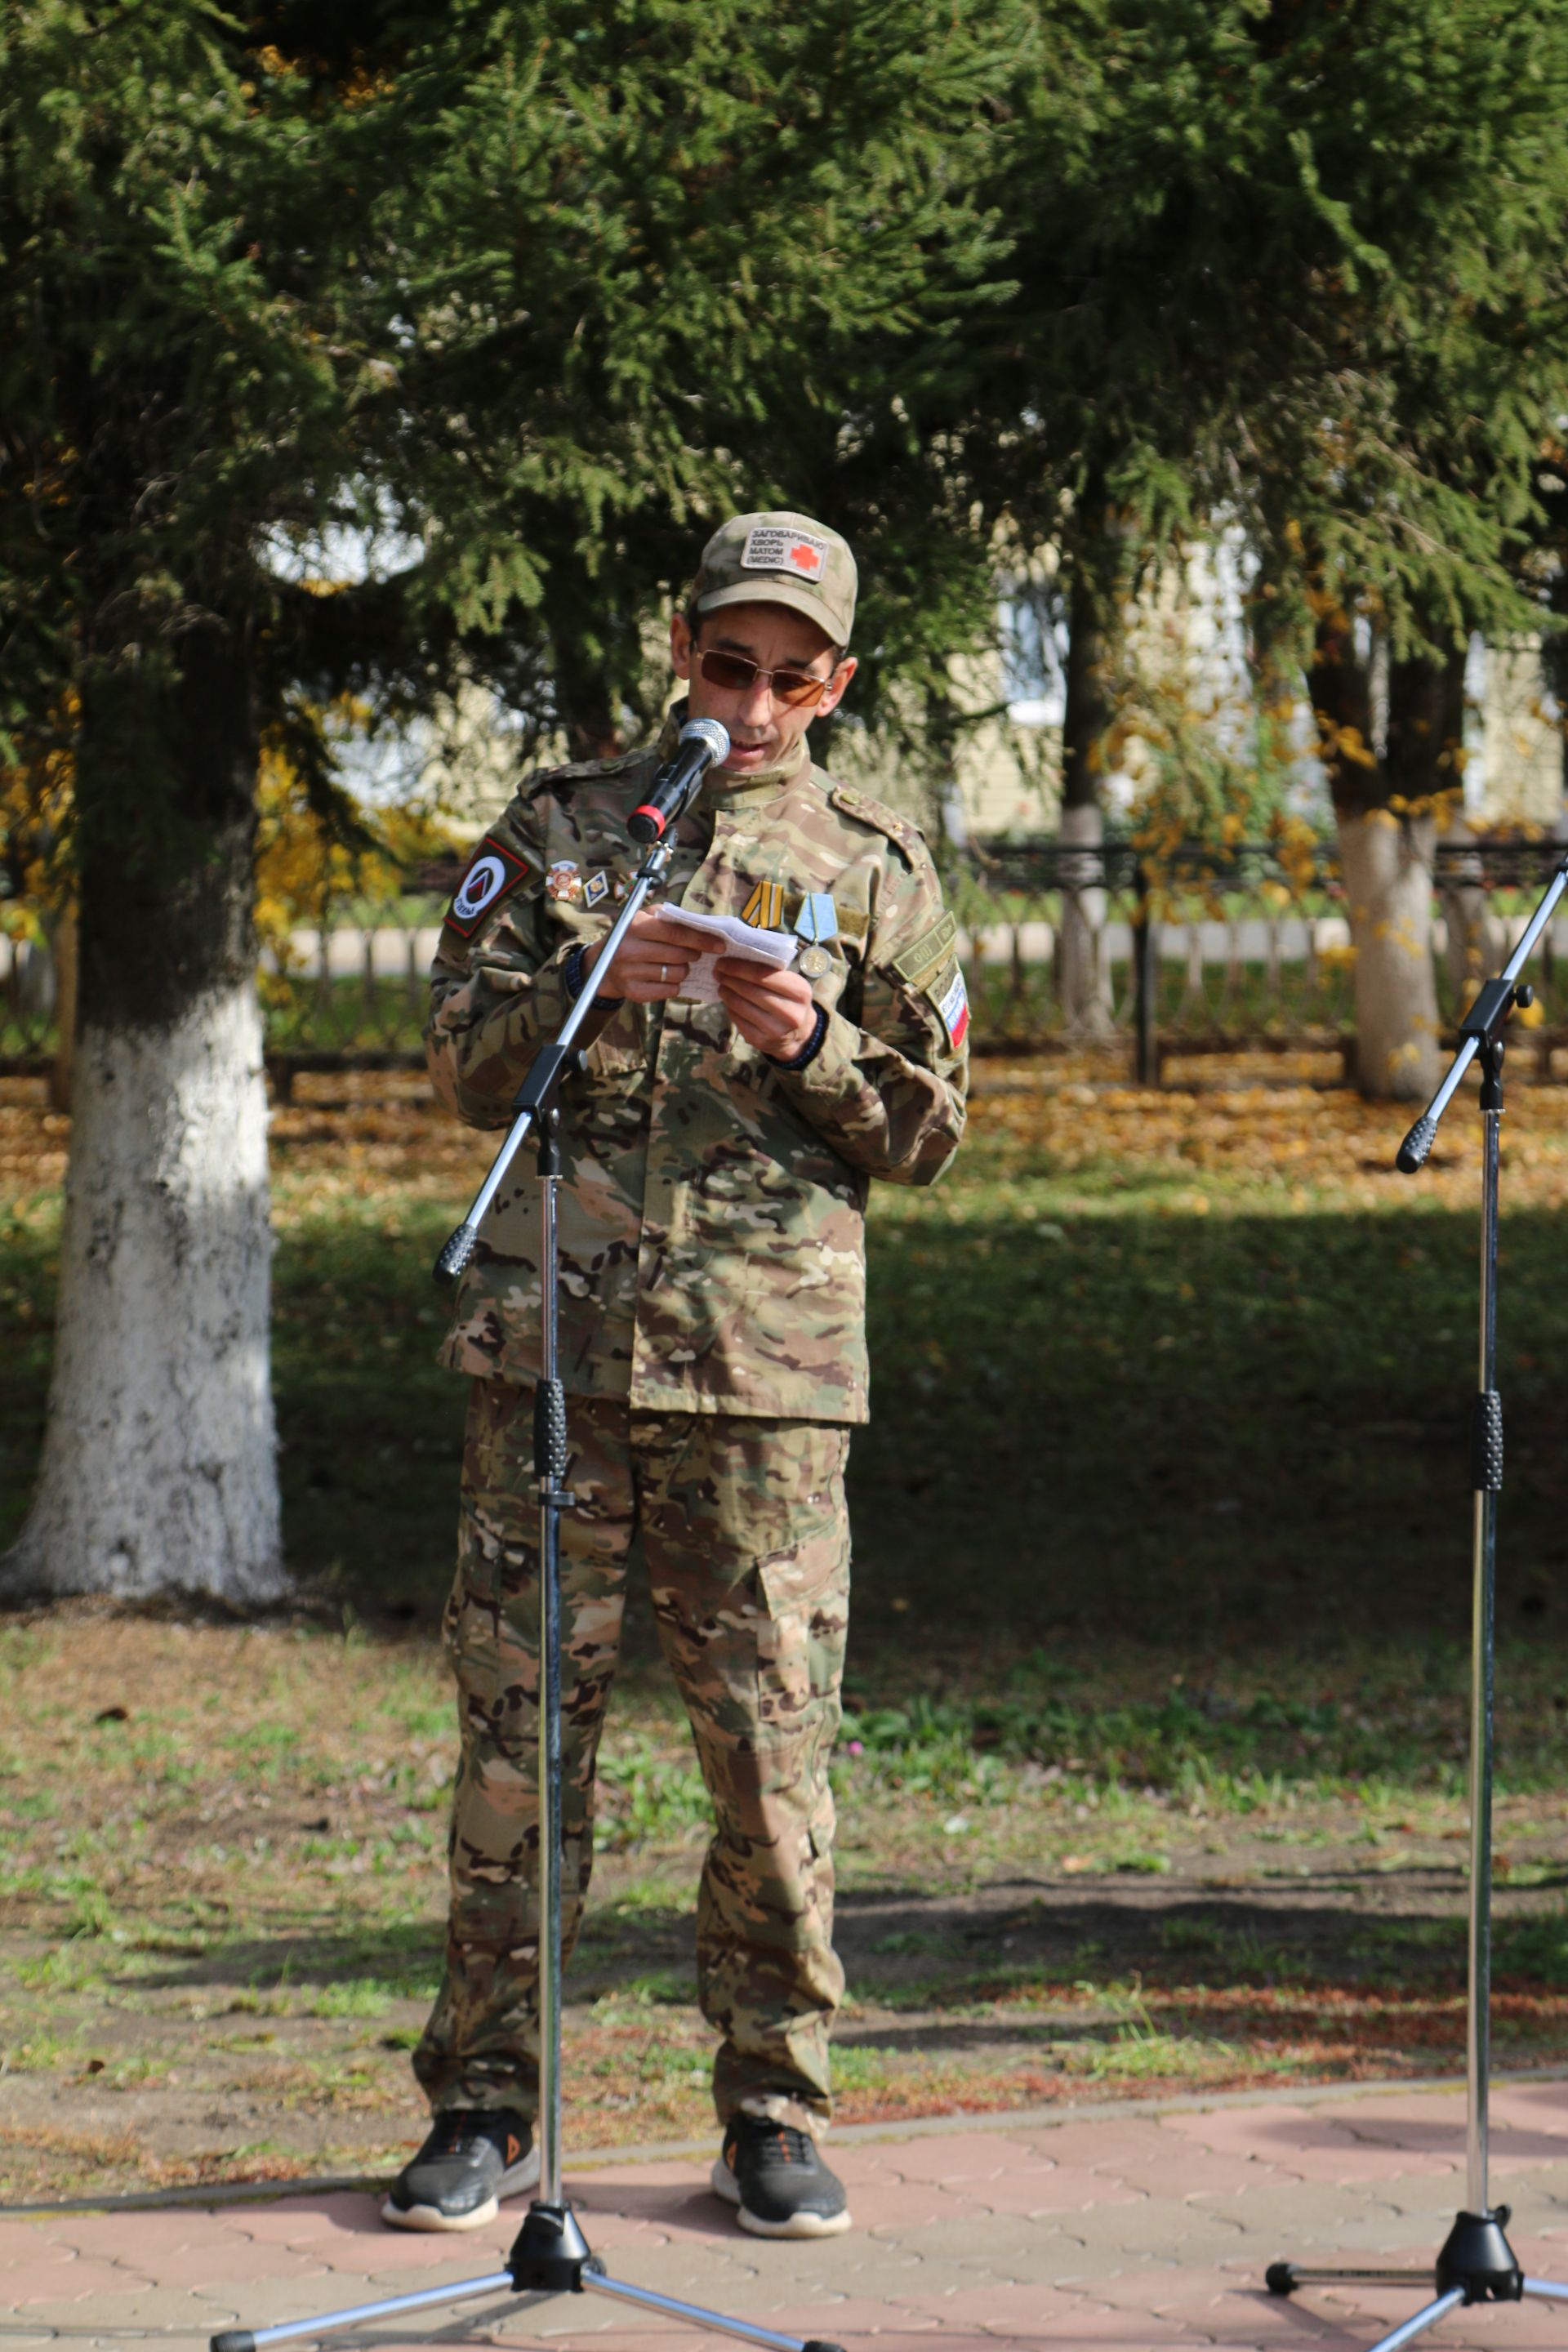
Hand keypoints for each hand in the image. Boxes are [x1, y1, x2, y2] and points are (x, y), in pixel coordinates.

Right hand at [583, 911, 697, 1001]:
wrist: (604, 963)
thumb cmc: (633, 936)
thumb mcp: (646, 917)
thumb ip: (671, 917)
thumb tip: (704, 924)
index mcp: (634, 926)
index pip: (676, 933)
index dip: (701, 939)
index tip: (720, 945)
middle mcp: (628, 950)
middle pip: (679, 955)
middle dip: (694, 955)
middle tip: (695, 954)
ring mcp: (628, 973)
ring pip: (676, 974)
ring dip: (684, 970)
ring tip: (678, 965)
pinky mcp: (632, 992)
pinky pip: (669, 991)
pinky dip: (675, 985)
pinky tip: (669, 977)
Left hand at [714, 956, 819, 1057]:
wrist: (799, 1033)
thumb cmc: (791, 1000)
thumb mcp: (791, 984)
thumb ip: (770, 972)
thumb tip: (735, 960)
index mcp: (800, 991)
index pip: (762, 975)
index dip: (738, 967)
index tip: (723, 962)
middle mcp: (791, 1013)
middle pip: (750, 990)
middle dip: (730, 979)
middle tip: (718, 973)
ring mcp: (776, 1030)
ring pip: (741, 1006)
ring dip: (727, 993)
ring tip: (721, 986)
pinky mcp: (761, 1041)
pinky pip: (738, 1020)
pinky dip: (730, 1008)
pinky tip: (728, 1001)